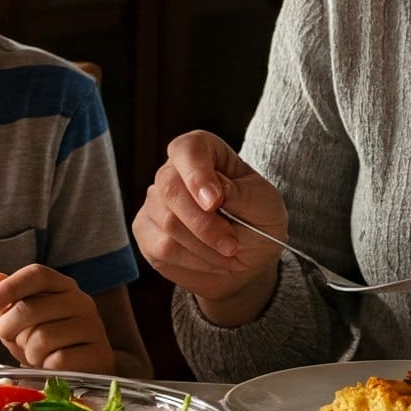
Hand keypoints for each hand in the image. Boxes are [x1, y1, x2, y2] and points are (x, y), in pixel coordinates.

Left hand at [0, 265, 111, 372]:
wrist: (82, 370)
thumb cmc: (50, 342)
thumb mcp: (22, 320)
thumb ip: (6, 300)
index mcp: (63, 286)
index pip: (37, 274)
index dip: (10, 286)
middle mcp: (81, 301)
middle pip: (30, 308)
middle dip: (10, 328)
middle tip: (14, 339)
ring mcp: (92, 327)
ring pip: (42, 338)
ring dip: (29, 352)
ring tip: (36, 355)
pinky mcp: (97, 354)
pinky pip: (57, 361)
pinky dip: (46, 367)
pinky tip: (52, 366)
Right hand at [133, 131, 287, 323]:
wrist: (248, 258)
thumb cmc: (258, 221)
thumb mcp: (265, 204)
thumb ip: (239, 194)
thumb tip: (209, 193)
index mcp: (203, 151)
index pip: (187, 149)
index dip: (197, 174)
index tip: (215, 202)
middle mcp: (172, 171)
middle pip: (171, 188)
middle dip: (204, 223)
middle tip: (232, 245)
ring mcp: (154, 201)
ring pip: (167, 222)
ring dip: (204, 246)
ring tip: (228, 252)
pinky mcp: (145, 231)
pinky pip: (160, 248)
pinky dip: (192, 261)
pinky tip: (209, 260)